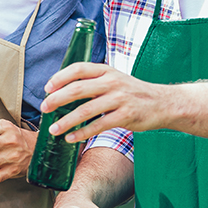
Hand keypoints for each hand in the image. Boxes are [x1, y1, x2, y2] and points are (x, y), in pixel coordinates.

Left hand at [40, 63, 170, 143]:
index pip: (78, 69)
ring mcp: (119, 99)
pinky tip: (71, 138)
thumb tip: (62, 91)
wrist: (163, 103)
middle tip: (44, 108)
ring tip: (53, 129)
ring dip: (66, 121)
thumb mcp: (115, 79)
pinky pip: (99, 126)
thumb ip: (93, 82)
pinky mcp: (126, 116)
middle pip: (77, 89)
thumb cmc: (133, 92)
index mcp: (106, 71)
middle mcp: (112, 82)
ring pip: (86, 110)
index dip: (60, 77)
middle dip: (57, 99)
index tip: (47, 89)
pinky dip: (82, 133)